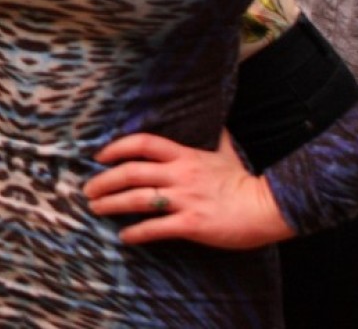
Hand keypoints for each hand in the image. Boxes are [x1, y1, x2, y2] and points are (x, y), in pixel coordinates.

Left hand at [84, 131, 292, 248]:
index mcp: (185, 155)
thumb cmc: (245, 181)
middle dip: (104, 180)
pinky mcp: (192, 224)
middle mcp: (180, 174)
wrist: (269, 208)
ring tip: (96, 208)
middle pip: (131, 172)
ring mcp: (185, 199)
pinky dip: (136, 233)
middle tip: (88, 190)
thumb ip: (216, 137)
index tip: (99, 156)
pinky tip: (124, 237)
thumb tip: (219, 121)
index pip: (143, 143)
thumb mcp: (227, 153)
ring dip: (111, 204)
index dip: (117, 147)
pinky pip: (156, 228)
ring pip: (137, 199)